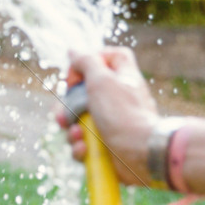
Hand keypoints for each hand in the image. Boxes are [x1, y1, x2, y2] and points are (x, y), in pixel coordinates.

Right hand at [56, 45, 160, 185]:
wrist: (142, 152)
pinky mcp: (108, 146)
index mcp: (123, 78)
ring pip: (81, 121)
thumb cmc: (123, 114)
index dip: (91, 59)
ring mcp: (114, 123)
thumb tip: (74, 51)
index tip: (77, 74)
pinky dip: (80, 147)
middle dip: (68, 106)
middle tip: (63, 114)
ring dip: (71, 129)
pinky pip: (86, 143)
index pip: (111, 56)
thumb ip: (86, 61)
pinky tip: (84, 149)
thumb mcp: (101, 80)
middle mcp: (119, 99)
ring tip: (77, 135)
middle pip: (86, 93)